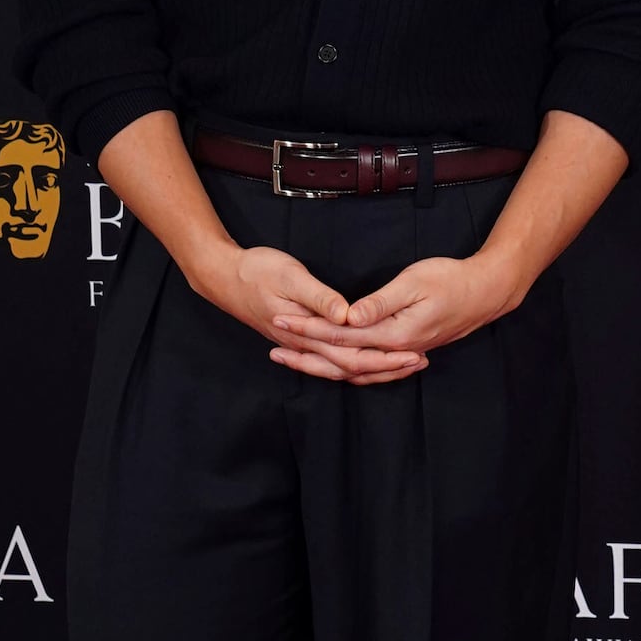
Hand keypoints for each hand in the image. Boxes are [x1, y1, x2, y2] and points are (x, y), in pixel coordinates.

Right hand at [189, 240, 430, 384]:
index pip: (353, 355)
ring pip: (340, 369)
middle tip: (418, 362)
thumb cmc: (256, 271)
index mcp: (307, 332)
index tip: (413, 354)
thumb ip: (320, 298)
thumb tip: (348, 315)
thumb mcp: (290, 276)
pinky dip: (349, 367)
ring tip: (400, 366)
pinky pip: (328, 362)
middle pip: (351, 368)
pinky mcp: (297, 340)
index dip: (385, 357)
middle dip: (386, 368)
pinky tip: (362, 365)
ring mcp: (299, 345)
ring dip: (371, 370)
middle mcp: (304, 346)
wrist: (222, 276)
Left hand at [271, 250, 522, 370]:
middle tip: (273, 347)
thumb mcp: (414, 282)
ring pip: (354, 369)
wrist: (487, 292)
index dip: (309, 329)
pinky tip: (330, 363)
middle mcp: (395, 350)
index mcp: (394, 334)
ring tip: (292, 358)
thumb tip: (348, 317)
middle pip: (342, 360)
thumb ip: (379, 302)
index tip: (282, 321)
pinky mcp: (405, 349)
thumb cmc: (452, 280)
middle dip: (306, 353)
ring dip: (322, 364)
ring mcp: (402, 352)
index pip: (341, 336)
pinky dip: (345, 367)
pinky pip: (368, 366)